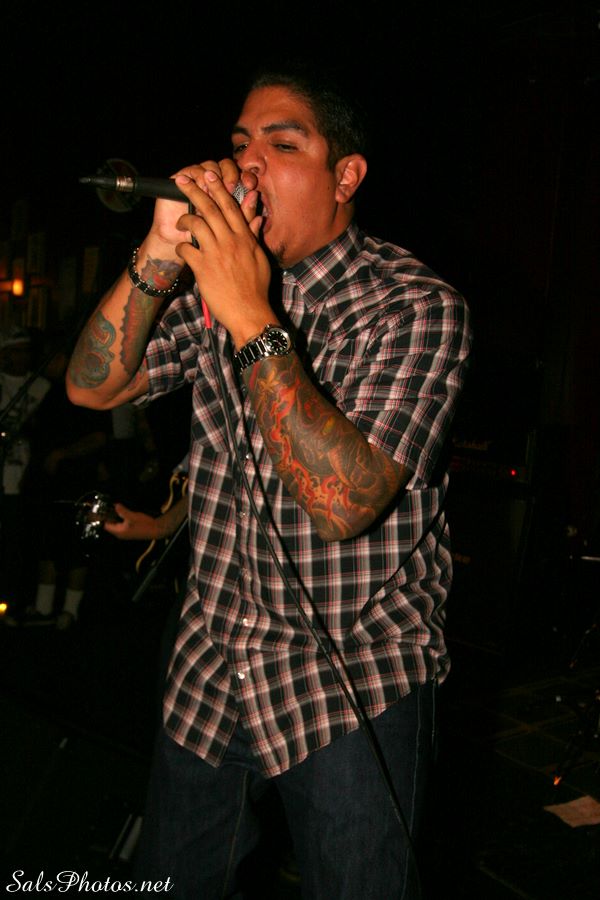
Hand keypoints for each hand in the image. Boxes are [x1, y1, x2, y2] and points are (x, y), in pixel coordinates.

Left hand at [103, 503, 160, 541]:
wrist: (156, 529)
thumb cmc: (144, 524)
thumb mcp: (132, 516)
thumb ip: (122, 511)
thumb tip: (115, 505)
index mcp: (119, 531)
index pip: (106, 525)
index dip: (104, 517)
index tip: (103, 509)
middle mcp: (120, 534)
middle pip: (110, 525)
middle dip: (110, 516)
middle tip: (110, 506)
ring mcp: (125, 533)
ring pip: (117, 524)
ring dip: (116, 517)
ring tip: (117, 508)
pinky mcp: (130, 531)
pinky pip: (122, 524)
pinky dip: (121, 519)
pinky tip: (124, 512)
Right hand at [149, 159, 257, 249]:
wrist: (182, 247)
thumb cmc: (208, 244)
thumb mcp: (231, 233)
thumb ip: (245, 217)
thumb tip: (255, 196)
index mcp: (230, 194)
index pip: (242, 177)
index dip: (247, 178)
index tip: (250, 187)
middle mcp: (215, 186)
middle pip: (227, 167)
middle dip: (232, 174)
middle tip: (232, 186)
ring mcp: (199, 182)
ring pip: (211, 166)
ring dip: (214, 175)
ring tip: (215, 190)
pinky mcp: (183, 181)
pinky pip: (193, 170)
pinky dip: (198, 176)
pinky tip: (202, 188)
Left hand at [173, 168, 273, 347]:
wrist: (250, 313)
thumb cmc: (256, 288)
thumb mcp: (259, 258)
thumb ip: (254, 235)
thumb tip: (256, 216)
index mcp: (245, 238)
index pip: (230, 206)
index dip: (217, 187)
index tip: (208, 174)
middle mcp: (231, 242)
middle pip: (210, 208)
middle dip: (195, 191)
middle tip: (183, 180)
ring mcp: (217, 254)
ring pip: (197, 224)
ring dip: (185, 220)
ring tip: (179, 222)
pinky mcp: (204, 268)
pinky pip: (187, 249)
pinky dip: (181, 247)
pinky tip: (181, 251)